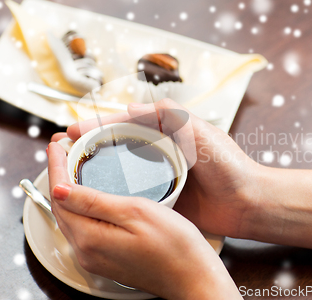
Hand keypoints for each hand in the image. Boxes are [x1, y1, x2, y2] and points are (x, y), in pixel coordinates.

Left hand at [47, 142, 240, 298]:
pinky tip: (92, 195)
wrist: (194, 279)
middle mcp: (86, 252)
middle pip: (61, 208)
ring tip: (74, 167)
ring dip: (69, 192)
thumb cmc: (175, 246)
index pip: (59, 196)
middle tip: (64, 150)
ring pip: (71, 219)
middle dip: (59, 177)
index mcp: (90, 238)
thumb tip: (59, 188)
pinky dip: (81, 208)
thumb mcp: (136, 212)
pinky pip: (84, 230)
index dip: (56, 166)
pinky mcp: (106, 261)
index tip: (56, 144)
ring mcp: (95, 259)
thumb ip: (94, 202)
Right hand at [52, 99, 261, 237]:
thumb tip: (130, 107)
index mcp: (168, 133)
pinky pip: (133, 195)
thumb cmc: (229, 165)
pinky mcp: (162, 200)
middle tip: (63, 149)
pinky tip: (94, 197)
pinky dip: (113, 193)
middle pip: (118, 146)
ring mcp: (159, 177)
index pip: (126, 125)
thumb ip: (171, 115)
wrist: (248, 203)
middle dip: (91, 145)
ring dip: (96, 170)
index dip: (99, 125)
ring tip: (69, 173)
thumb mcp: (201, 131)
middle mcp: (160, 153)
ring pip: (121, 170)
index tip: (74, 128)